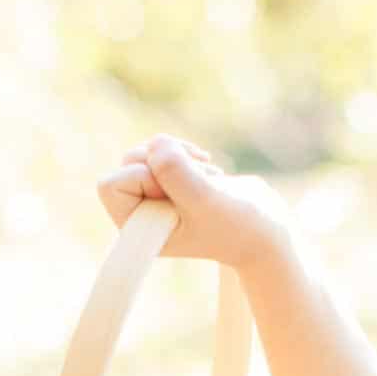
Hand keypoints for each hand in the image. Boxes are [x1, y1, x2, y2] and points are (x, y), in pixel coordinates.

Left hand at [96, 133, 293, 273]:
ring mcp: (152, 197)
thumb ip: (176, 174)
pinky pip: (162, 147)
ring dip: (180, 155)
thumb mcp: (206, 200)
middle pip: (127, 161)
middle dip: (165, 160)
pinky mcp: (167, 181)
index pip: (112, 184)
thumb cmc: (237, 224)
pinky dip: (185, 151)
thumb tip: (155, 145)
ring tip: (206, 176)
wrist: (264, 227)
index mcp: (137, 231)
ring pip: (146, 150)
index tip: (181, 193)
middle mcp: (139, 215)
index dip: (145, 177)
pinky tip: (206, 170)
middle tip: (198, 180)